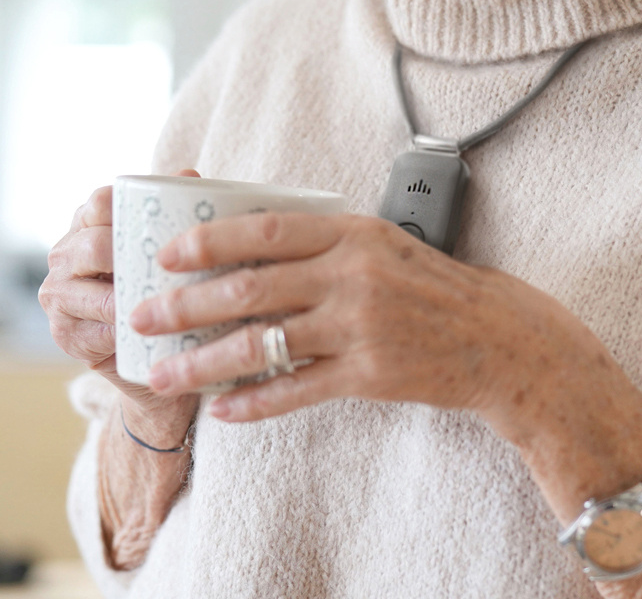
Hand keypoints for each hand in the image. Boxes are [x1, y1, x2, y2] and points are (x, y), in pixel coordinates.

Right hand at [40, 177, 197, 440]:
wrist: (145, 350)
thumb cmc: (152, 286)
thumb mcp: (160, 247)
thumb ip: (170, 211)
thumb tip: (190, 174)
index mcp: (85, 224)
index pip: (99, 203)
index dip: (127, 207)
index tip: (164, 220)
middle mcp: (63, 255)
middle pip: (96, 246)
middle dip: (134, 257)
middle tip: (177, 269)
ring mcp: (58, 296)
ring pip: (97, 295)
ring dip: (135, 303)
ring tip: (170, 305)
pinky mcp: (65, 335)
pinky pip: (98, 334)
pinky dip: (128, 335)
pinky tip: (153, 334)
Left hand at [125, 211, 641, 519]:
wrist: (498, 338)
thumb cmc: (432, 286)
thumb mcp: (380, 244)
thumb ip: (323, 242)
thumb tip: (246, 244)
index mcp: (352, 232)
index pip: (265, 230)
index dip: (210, 241)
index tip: (166, 252)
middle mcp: (352, 275)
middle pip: (249, 289)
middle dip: (186, 305)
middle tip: (143, 316)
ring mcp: (359, 327)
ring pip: (262, 345)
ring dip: (204, 362)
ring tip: (164, 373)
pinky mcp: (369, 374)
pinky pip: (296, 390)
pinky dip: (254, 402)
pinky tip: (222, 411)